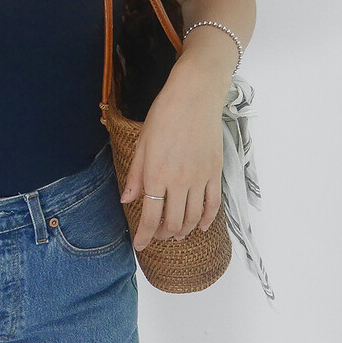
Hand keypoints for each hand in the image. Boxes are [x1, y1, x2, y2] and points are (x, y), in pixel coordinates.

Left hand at [119, 72, 223, 252]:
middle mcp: (178, 181)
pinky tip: (202, 226)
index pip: (150, 217)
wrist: (195, 96)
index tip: (140, 245)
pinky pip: (213, 204)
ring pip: (194, 217)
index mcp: (155, 175)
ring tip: (176, 233)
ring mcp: (199, 178)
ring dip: (184, 230)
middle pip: (173, 222)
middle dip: (163, 234)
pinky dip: (208, 219)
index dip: (144, 236)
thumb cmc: (164, 115)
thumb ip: (135, 175)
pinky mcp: (215, 172)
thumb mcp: (142, 144)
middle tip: (157, 235)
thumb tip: (126, 200)